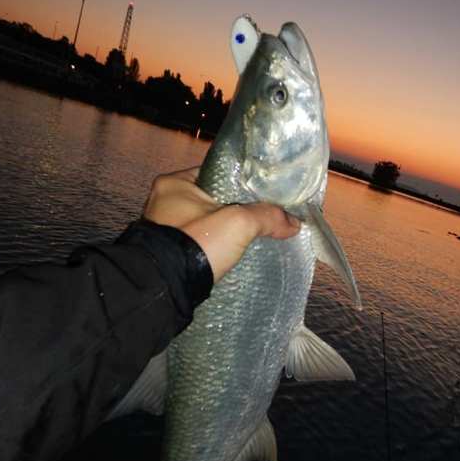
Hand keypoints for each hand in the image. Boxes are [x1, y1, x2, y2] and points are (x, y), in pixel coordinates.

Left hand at [143, 168, 299, 281]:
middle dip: (236, 207)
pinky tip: (234, 251)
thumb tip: (294, 223)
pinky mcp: (170, 250)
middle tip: (262, 215)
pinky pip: (201, 240)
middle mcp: (164, 201)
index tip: (265, 193)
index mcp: (174, 183)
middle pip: (214, 198)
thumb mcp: (238, 223)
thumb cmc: (197, 242)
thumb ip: (268, 216)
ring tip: (253, 234)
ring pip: (208, 221)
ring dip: (226, 228)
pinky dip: (216, 244)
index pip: (218, 173)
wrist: (166, 287)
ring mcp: (165, 227)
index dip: (244, 181)